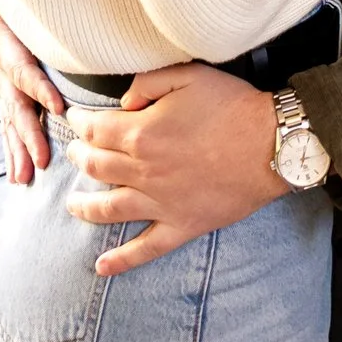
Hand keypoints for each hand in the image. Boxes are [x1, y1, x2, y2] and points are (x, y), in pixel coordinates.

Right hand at [0, 0, 64, 185]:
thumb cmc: (21, 7)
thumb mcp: (33, 8)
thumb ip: (60, 19)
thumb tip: (92, 22)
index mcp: (13, 50)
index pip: (27, 73)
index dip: (41, 90)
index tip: (59, 108)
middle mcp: (7, 72)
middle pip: (18, 107)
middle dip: (30, 136)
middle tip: (43, 162)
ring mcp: (5, 87)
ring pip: (11, 123)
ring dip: (19, 152)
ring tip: (25, 179)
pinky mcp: (7, 97)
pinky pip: (8, 128)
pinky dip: (12, 152)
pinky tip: (15, 178)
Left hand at [64, 62, 284, 273]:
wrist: (270, 145)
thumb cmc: (231, 106)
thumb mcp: (188, 75)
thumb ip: (147, 83)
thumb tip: (123, 101)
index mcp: (141, 133)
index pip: (96, 130)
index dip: (80, 123)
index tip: (75, 119)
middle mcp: (143, 171)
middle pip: (97, 167)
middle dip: (79, 158)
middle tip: (73, 153)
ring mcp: (161, 203)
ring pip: (110, 209)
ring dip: (85, 206)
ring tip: (71, 204)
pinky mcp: (181, 225)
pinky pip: (145, 249)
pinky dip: (121, 260)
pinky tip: (102, 267)